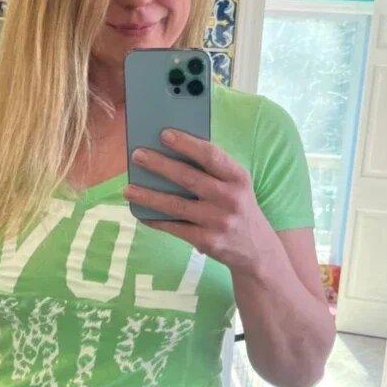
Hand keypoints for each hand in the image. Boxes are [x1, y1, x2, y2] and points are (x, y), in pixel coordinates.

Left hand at [123, 129, 273, 273]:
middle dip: (159, 165)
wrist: (257, 252)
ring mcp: (218, 221)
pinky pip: (175, 227)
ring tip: (128, 189)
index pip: (211, 155)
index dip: (187, 144)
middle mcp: (230, 198)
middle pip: (188, 178)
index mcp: (238, 178)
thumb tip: (170, 154)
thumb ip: (212, 171)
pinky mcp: (207, 241)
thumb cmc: (238, 209)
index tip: (164, 134)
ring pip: (176, 205)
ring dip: (148, 196)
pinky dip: (155, 219)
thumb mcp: (236, 186)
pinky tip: (141, 212)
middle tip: (137, 155)